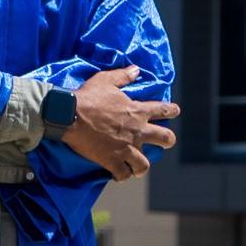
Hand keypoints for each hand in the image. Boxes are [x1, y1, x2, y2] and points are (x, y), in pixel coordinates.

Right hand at [60, 64, 179, 181]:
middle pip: (165, 138)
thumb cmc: (88, 97)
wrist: (69, 115)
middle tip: (166, 142)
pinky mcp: (112, 161)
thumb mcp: (105, 80)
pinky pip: (123, 174)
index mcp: (137, 111)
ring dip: (141, 166)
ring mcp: (126, 148)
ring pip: (144, 165)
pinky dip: (122, 175)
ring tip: (138, 167)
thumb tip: (136, 69)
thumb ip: (123, 76)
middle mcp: (137, 131)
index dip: (171, 110)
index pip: (163, 110)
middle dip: (168, 141)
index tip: (175, 111)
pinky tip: (119, 174)